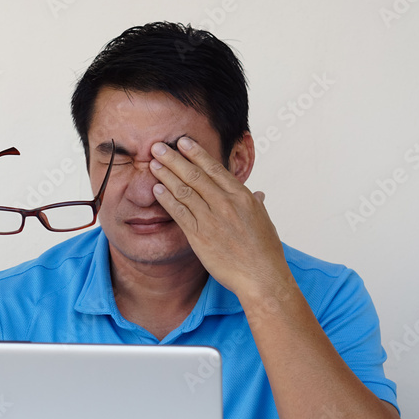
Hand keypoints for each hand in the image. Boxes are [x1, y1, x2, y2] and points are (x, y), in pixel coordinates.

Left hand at [147, 137, 288, 300]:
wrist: (262, 277)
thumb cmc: (265, 251)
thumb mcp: (264, 220)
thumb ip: (256, 203)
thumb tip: (258, 193)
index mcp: (242, 196)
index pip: (215, 168)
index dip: (196, 153)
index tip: (183, 142)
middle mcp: (226, 204)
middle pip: (195, 175)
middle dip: (174, 159)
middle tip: (158, 147)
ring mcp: (212, 219)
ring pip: (185, 191)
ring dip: (166, 175)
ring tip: (153, 164)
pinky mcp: (200, 236)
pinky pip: (180, 213)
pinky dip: (167, 199)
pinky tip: (156, 190)